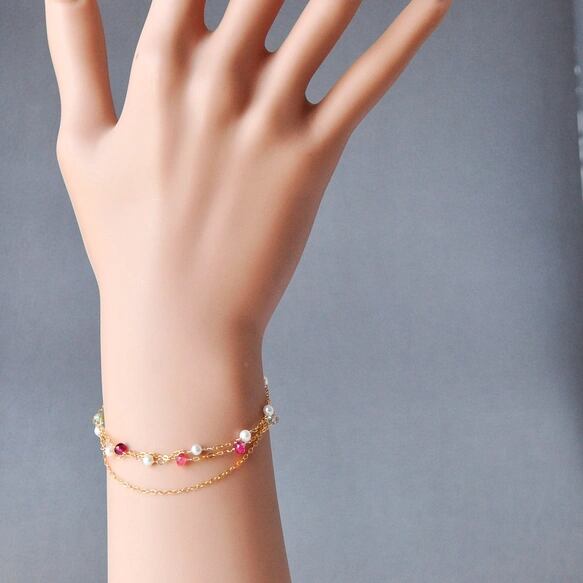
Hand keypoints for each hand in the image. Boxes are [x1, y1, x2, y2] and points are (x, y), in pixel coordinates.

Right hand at [46, 0, 450, 341]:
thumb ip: (73, 54)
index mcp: (158, 66)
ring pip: (324, 7)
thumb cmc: (124, 237)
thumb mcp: (79, 141)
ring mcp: (266, 116)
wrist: (174, 316)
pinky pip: (368, 80)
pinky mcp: (311, 157)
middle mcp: (214, 77)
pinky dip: (409, 32)